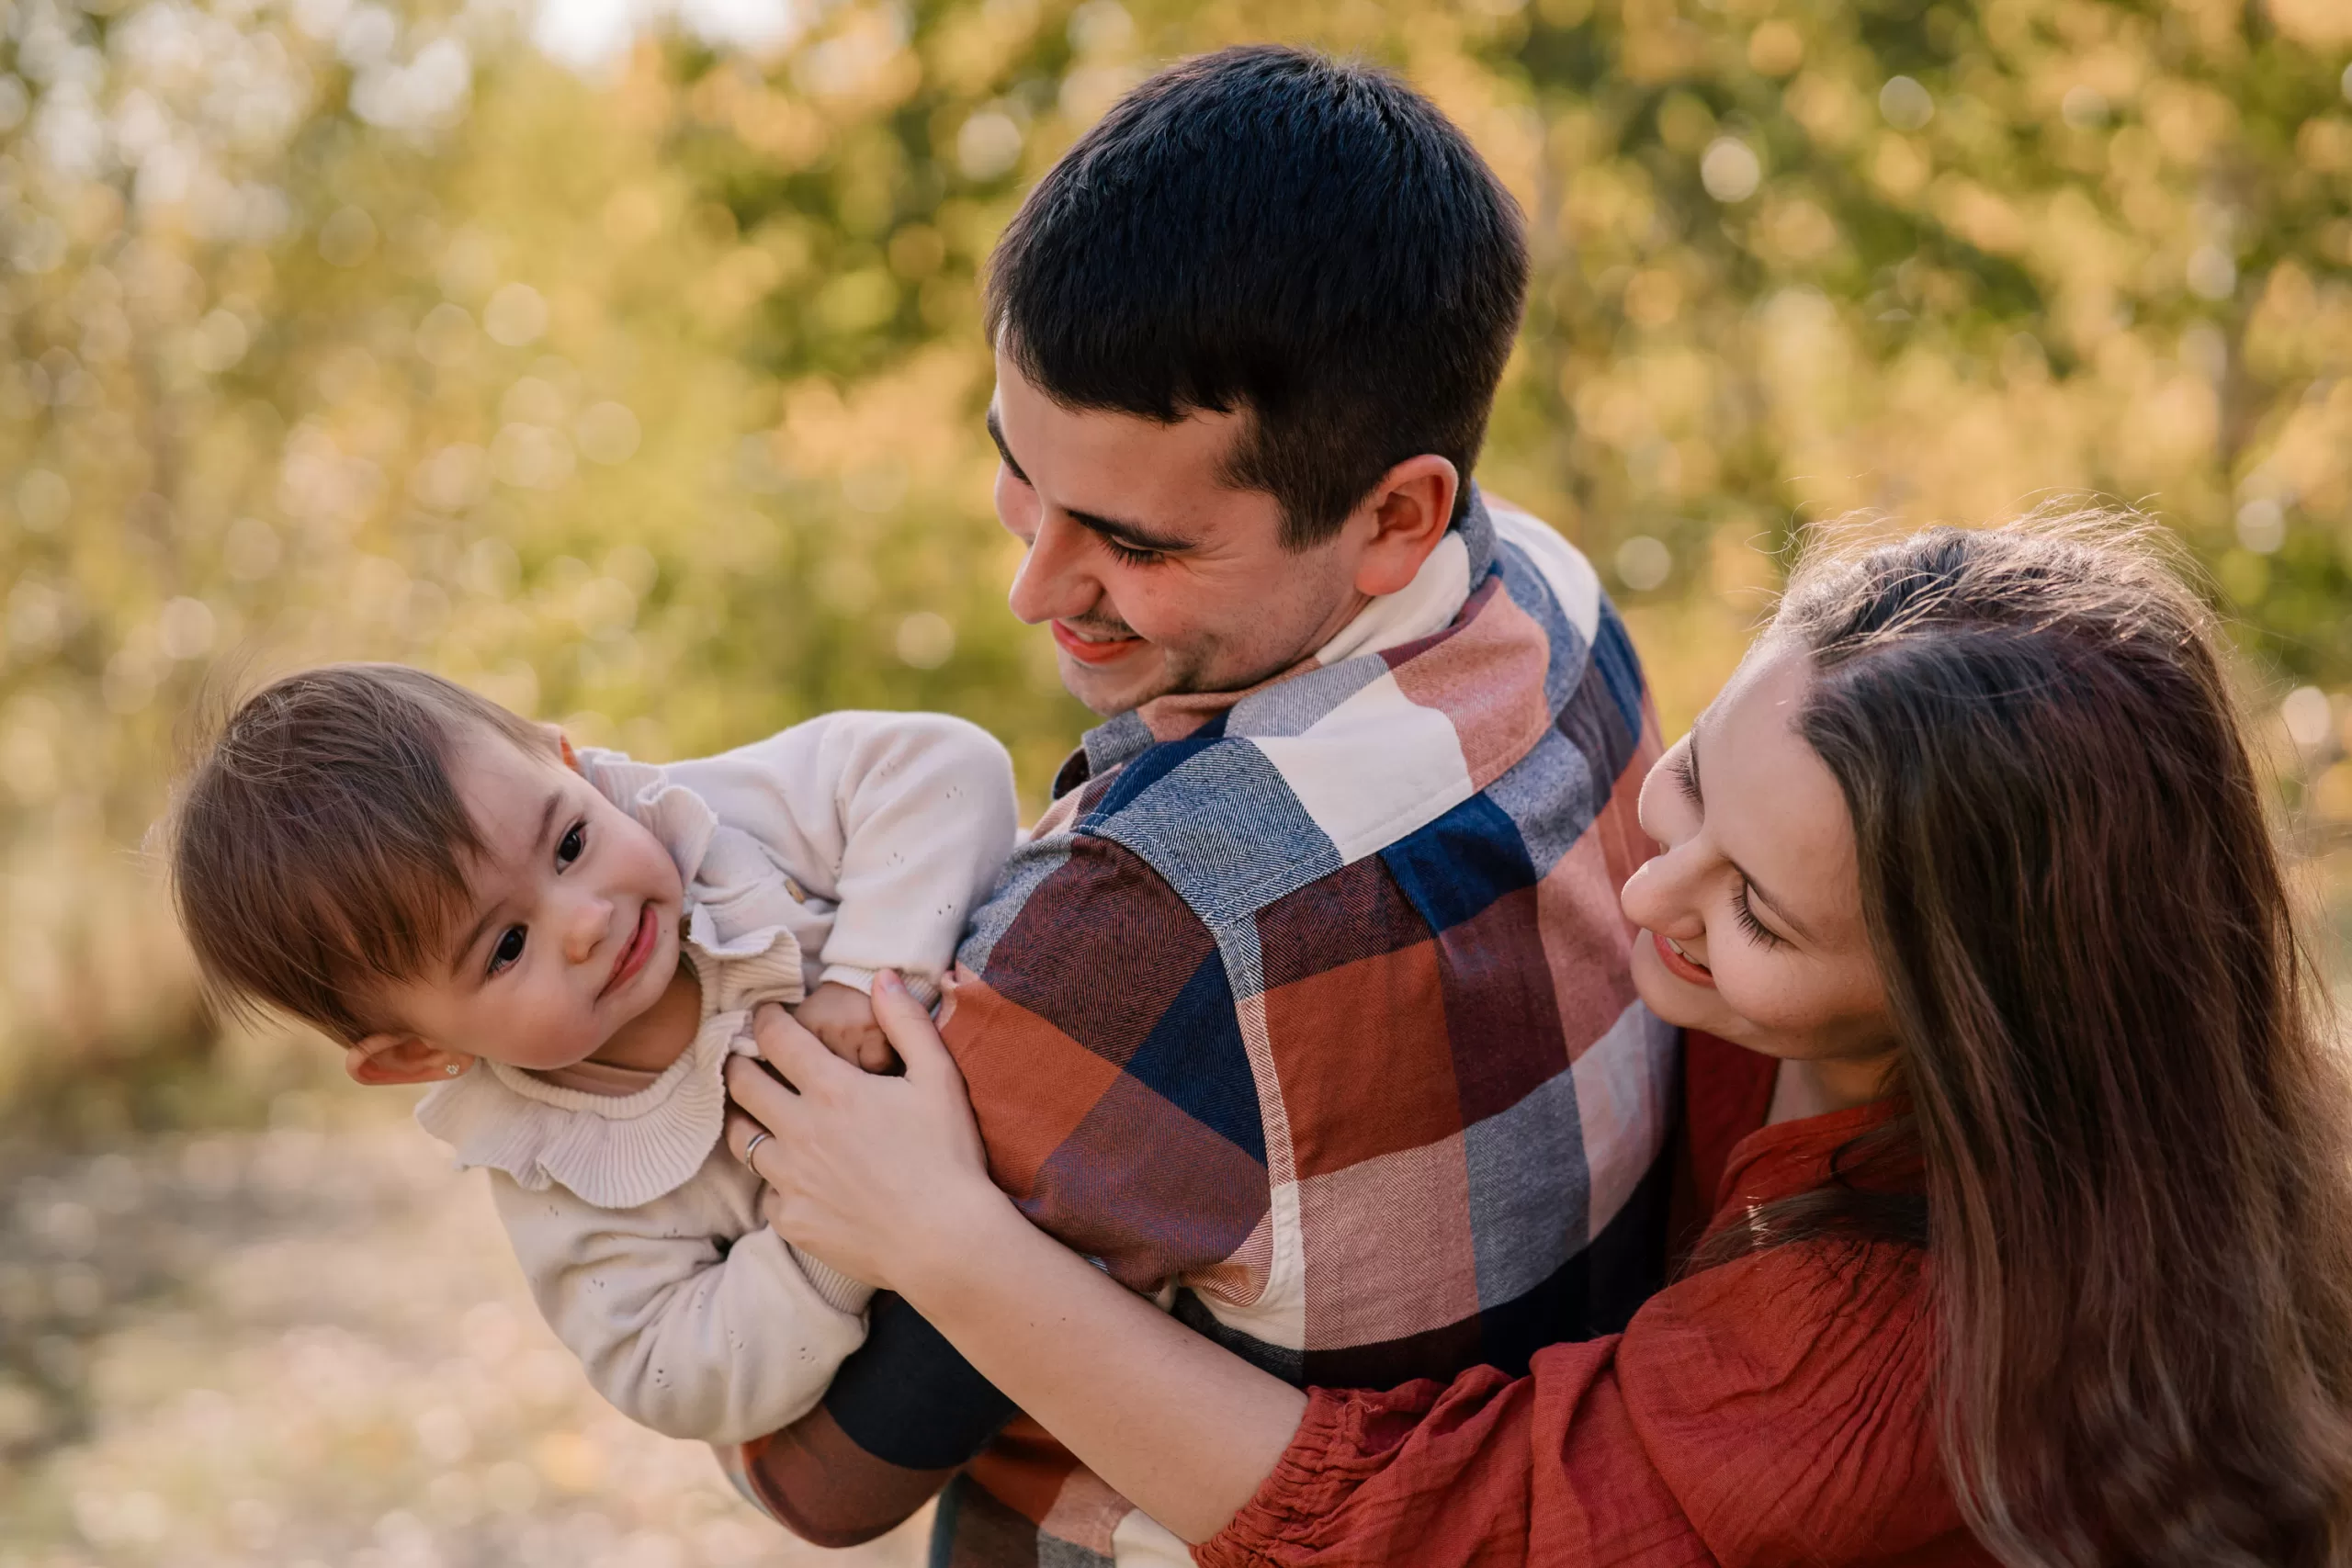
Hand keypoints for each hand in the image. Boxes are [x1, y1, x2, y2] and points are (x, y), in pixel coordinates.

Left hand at [726, 972, 1010, 1294]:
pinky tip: (799, 1179)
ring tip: (762, 1117)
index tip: (764, 1014)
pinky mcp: (792, 1220)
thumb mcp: (939, 1078)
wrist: (946, 1242)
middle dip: (739, 1063)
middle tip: (748, 1059)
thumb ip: (907, 1022)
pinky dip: (778, 1181)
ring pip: (742, 1139)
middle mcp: (800, 1130)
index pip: (776, 1038)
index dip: (764, 1018)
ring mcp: (790, 1179)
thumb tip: (881, 976)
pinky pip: (768, 1193)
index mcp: (833, 1090)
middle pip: (741, 1084)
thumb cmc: (949, 1156)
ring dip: (748, 1120)